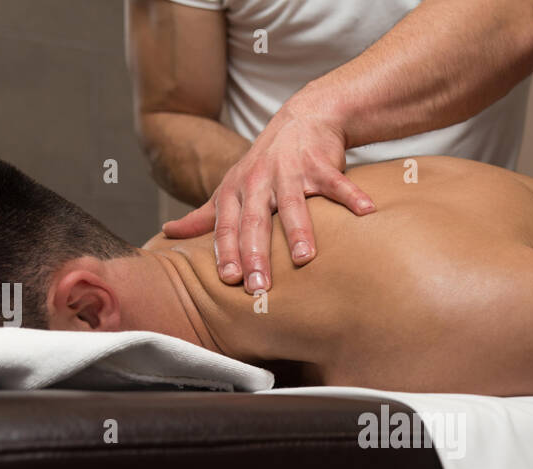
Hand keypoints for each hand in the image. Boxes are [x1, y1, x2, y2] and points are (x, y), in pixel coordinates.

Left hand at [161, 101, 376, 293]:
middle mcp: (259, 182)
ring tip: (303, 259)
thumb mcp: (230, 186)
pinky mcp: (321, 164)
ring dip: (298, 231)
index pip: (228, 227)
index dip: (227, 253)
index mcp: (235, 192)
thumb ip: (203, 215)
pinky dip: (351, 196)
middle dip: (256, 253)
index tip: (230, 281)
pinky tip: (366, 212)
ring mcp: (291, 172)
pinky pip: (336, 183)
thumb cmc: (264, 163)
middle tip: (259, 286)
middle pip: (255, 221)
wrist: (303, 119)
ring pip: (293, 204)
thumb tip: (167, 233)